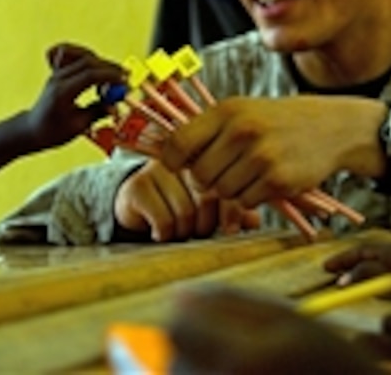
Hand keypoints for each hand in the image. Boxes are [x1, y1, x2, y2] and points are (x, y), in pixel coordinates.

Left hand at [25, 42, 126, 149]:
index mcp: (62, 92)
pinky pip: (73, 56)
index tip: (124, 81)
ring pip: (82, 56)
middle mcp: (58, 78)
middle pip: (88, 61)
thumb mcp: (77, 126)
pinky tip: (95, 67)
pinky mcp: (58, 72)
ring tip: (112, 76)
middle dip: (110, 67)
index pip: (90, 75)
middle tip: (124, 77)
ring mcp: (56, 73)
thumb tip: (114, 105)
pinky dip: (87, 58)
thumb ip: (97, 112)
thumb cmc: (50, 131)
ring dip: (100, 62)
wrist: (31, 129)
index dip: (110, 76)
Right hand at [114, 160, 258, 241]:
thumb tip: (253, 222)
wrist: (138, 205)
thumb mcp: (213, 207)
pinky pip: (164, 220)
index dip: (231, 212)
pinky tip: (161, 233)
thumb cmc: (182, 203)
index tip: (229, 230)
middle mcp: (181, 157)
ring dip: (184, 231)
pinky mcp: (137, 186)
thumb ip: (235, 210)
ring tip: (179, 230)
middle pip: (206, 198)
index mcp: (206, 155)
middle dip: (206, 224)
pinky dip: (165, 234)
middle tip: (199, 230)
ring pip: (185, 212)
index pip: (227, 183)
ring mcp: (157, 169)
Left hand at [159, 95, 384, 208]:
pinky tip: (267, 180)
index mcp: (227, 110)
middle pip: (200, 175)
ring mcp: (261, 156)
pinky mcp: (279, 180)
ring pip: (222, 192)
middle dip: (208, 178)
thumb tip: (167, 155)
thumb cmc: (277, 121)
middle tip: (226, 169)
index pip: (179, 143)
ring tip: (251, 171)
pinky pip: (246, 202)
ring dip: (232, 188)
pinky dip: (253, 197)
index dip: (172, 161)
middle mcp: (242, 131)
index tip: (178, 166)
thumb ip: (207, 130)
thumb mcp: (242, 112)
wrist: (331, 128)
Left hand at [168, 285, 382, 373]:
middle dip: (191, 342)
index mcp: (246, 363)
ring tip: (239, 364)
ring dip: (197, 366)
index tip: (198, 307)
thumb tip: (180, 295)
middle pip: (177, 358)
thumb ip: (232, 302)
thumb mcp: (289, 319)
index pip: (180, 327)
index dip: (186, 312)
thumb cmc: (330, 363)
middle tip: (225, 339)